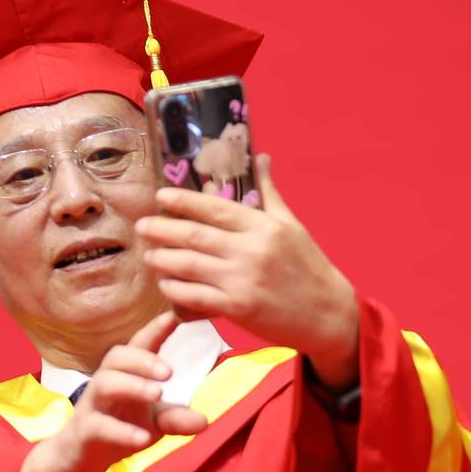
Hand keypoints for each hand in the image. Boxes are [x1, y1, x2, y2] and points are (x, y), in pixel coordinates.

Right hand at [19, 310, 210, 471]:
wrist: (77, 459)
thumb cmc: (116, 429)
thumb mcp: (153, 424)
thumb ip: (176, 419)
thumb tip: (205, 420)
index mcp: (124, 375)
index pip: (139, 345)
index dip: (155, 329)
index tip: (176, 316)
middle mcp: (105, 383)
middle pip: (117, 357)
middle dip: (143, 359)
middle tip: (170, 371)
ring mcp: (91, 406)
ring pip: (104, 384)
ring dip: (132, 386)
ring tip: (157, 394)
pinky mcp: (83, 432)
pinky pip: (99, 426)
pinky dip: (121, 431)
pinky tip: (142, 439)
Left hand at [136, 154, 360, 386]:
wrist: (327, 314)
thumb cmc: (308, 267)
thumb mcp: (292, 226)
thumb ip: (269, 193)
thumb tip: (261, 158)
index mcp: (263, 226)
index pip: (214, 207)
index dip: (183, 200)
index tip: (160, 196)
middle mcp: (251, 249)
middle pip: (194, 235)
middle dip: (162, 229)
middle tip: (142, 226)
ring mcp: (243, 279)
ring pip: (189, 265)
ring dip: (163, 259)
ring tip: (148, 255)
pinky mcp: (238, 307)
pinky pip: (195, 296)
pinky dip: (175, 290)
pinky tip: (165, 284)